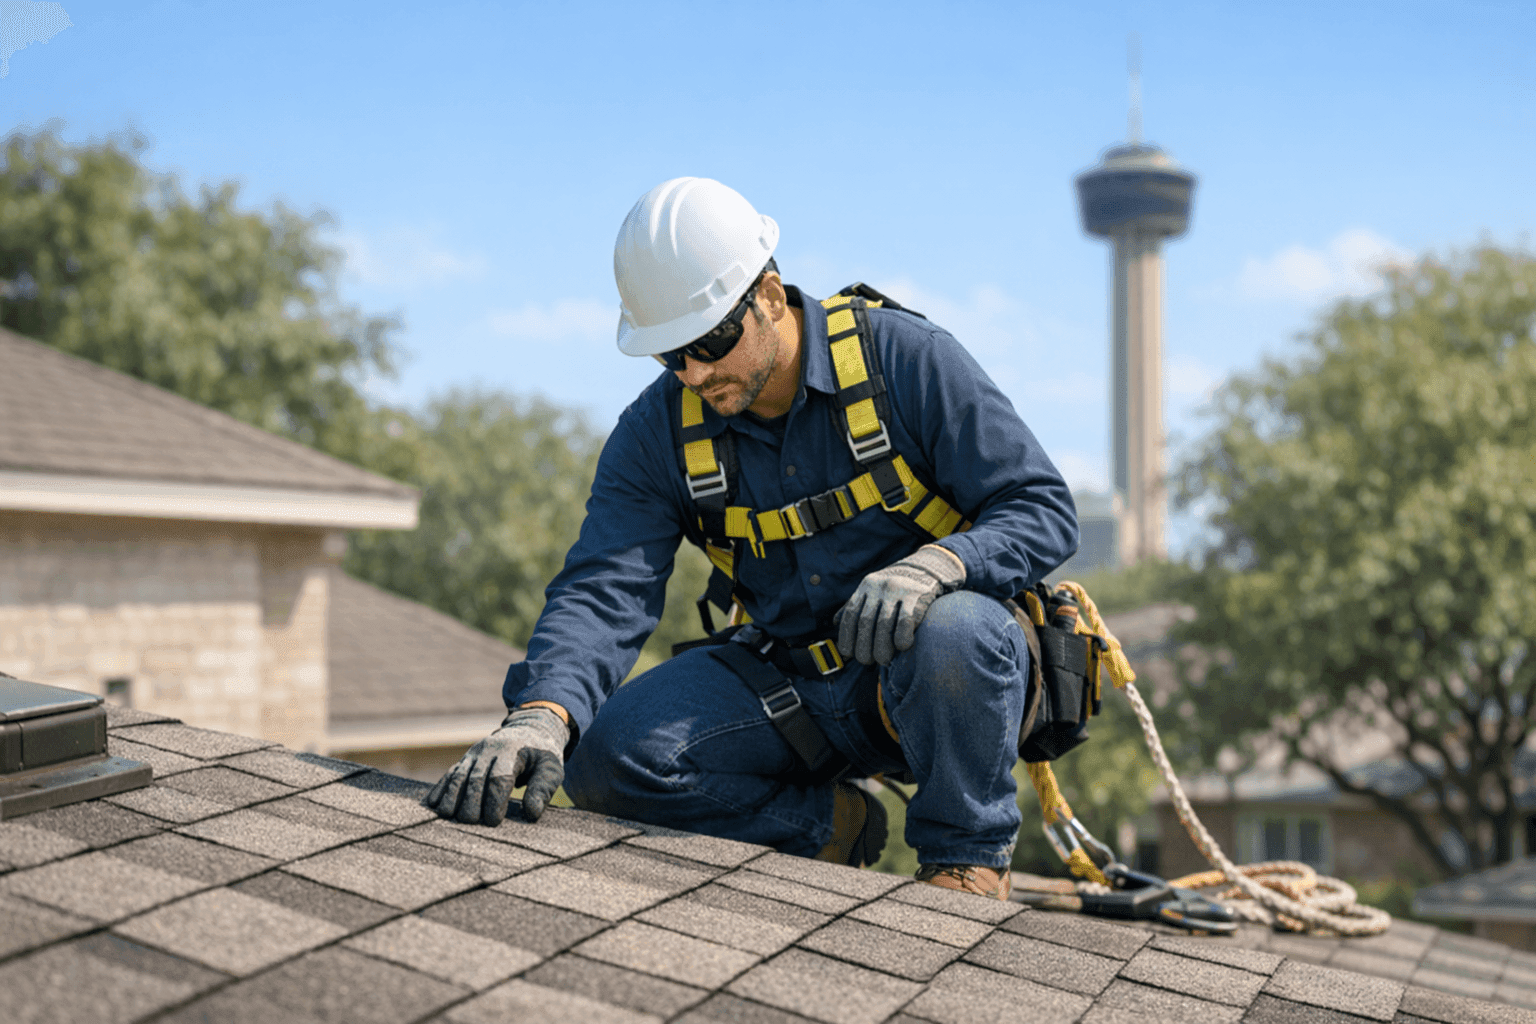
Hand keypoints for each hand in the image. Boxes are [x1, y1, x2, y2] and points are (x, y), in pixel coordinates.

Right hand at [423, 706, 568, 825]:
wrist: (529, 730)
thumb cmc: (542, 755)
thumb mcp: (552, 769)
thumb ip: (543, 789)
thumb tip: (531, 813)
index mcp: (512, 751)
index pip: (500, 777)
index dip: (495, 800)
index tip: (494, 821)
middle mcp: (489, 750)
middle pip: (475, 779)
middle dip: (471, 802)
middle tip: (472, 823)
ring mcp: (474, 754)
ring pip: (458, 776)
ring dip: (452, 797)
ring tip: (449, 817)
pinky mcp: (465, 760)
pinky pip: (450, 774)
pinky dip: (440, 789)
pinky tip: (432, 805)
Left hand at [837, 544, 965, 665]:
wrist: (926, 569)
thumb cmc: (895, 587)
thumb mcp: (872, 590)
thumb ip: (855, 605)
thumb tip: (835, 622)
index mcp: (865, 586)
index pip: (850, 615)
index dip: (847, 637)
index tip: (849, 654)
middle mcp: (879, 586)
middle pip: (865, 622)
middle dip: (863, 646)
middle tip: (867, 661)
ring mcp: (898, 589)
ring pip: (884, 624)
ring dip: (881, 647)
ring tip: (883, 660)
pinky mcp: (917, 595)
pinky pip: (905, 621)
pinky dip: (901, 638)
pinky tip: (902, 647)